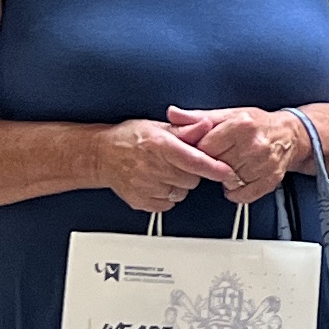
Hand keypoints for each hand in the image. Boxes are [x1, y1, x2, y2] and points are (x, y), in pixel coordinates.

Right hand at [95, 116, 231, 214]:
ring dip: (178, 184)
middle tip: (177, 162)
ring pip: (181, 193)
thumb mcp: (158, 126)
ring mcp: (147, 187)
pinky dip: (166, 195)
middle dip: (190, 172)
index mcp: (160, 145)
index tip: (228, 172)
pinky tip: (156, 182)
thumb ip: (186, 129)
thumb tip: (207, 125)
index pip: (195, 160)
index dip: (214, 168)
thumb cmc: (129, 138)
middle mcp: (154, 167)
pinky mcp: (142, 202)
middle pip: (192, 179)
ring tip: (163, 171)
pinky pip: (168, 204)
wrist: (100, 155)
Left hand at [168, 104, 300, 203]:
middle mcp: (254, 144)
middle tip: (220, 157)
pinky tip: (238, 180)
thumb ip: (196, 117)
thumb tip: (172, 114)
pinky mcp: (270, 180)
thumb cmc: (256, 123)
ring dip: (225, 178)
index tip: (204, 148)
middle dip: (213, 164)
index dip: (200, 150)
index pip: (205, 147)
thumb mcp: (226, 114)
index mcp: (241, 125)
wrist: (289, 134)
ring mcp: (264, 164)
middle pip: (216, 165)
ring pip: (228, 181)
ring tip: (231, 165)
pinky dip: (236, 191)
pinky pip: (242, 195)